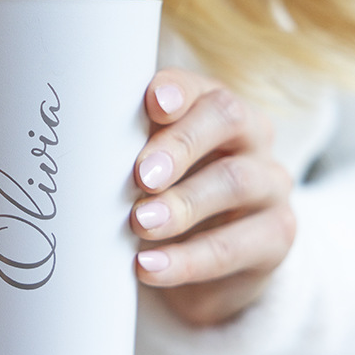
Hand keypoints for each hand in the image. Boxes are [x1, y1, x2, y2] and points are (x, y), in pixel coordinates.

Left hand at [132, 68, 294, 326]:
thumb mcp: (149, 169)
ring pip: (234, 182)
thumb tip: (78, 154)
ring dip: (181, 205)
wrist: (209, 263)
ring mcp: (269, 184)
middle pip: (225, 120)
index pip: (200, 87)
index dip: (177, 91)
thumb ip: (127, 151)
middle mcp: (251, 136)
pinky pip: (233, 247)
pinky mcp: (276, 236)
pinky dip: (187, 260)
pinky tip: (150, 267)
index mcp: (214, 109)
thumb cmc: (167, 196)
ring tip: (140, 224)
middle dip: (179, 145)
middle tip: (141, 176)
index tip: (152, 105)